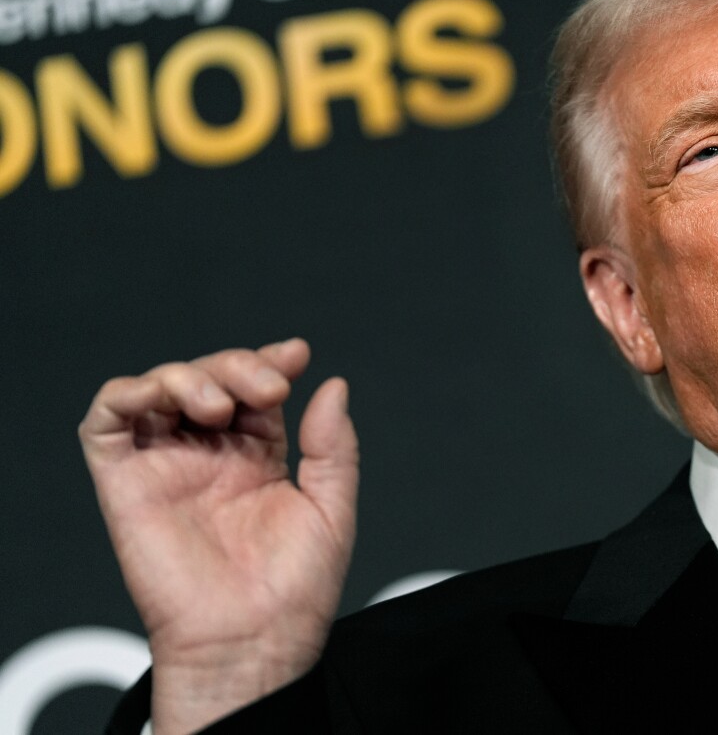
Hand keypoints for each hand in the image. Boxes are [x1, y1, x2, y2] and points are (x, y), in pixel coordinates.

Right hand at [79, 339, 357, 733]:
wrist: (254, 641)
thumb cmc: (294, 591)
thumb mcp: (333, 509)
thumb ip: (333, 446)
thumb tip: (332, 385)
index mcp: (257, 460)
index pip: (255, 390)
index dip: (269, 363)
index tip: (295, 355)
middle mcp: (210, 458)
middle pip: (211, 378)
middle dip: (238, 366)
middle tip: (269, 389)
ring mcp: (166, 467)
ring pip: (159, 388)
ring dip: (188, 375)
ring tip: (222, 405)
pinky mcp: (125, 483)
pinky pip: (106, 422)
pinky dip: (129, 393)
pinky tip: (166, 398)